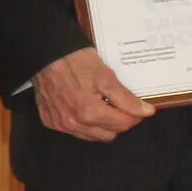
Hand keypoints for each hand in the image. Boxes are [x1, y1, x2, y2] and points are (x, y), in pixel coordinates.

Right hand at [32, 47, 154, 142]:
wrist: (46, 54)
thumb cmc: (74, 60)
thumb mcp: (106, 76)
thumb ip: (126, 98)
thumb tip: (146, 112)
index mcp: (90, 112)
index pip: (123, 125)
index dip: (135, 115)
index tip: (137, 106)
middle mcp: (74, 123)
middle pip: (109, 134)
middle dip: (118, 121)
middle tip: (117, 103)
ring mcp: (61, 125)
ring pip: (92, 136)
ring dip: (101, 125)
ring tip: (100, 104)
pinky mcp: (51, 122)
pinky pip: (74, 131)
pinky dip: (82, 123)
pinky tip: (82, 106)